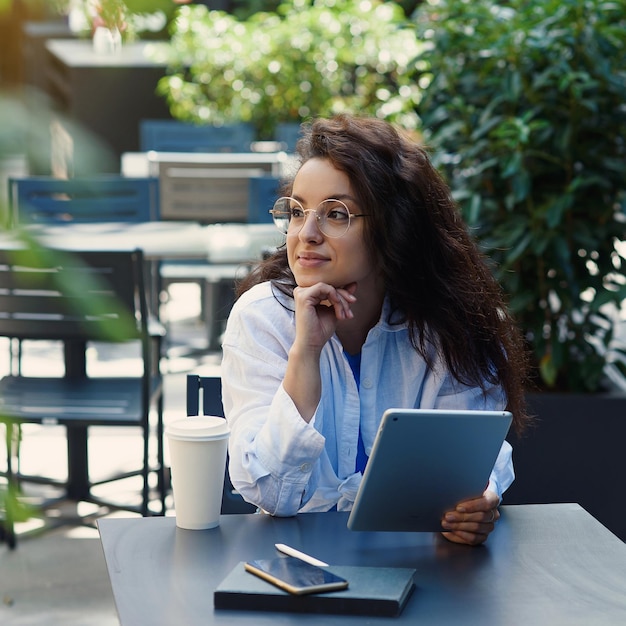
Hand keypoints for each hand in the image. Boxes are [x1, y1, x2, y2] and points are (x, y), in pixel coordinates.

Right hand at [283, 282, 356, 421]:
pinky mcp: (303, 297)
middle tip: (350, 312)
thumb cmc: (321, 330)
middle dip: (344, 297)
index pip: (329, 286)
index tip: (353, 303)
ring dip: (340, 300)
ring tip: (344, 315)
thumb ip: (342, 297)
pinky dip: (335, 297)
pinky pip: (324, 288)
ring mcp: (301, 292)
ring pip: (329, 287)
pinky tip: (337, 310)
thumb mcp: (335, 309)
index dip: (343, 293)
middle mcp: (303, 291)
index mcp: (309, 293)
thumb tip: (353, 283)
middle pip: (330, 285)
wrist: (312, 345)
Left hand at [440, 489, 499, 545]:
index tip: (458, 507)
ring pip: (476, 528)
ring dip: (458, 526)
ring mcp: (489, 526)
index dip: (472, 506)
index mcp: (492, 499)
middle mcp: (493, 513)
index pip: (486, 503)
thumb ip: (463, 494)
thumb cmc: (467, 495)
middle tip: (448, 516)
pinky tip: (451, 532)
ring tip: (446, 523)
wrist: (469, 502)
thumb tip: (450, 497)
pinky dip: (460, 535)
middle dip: (461, 517)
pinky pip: (473, 539)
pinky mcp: (483, 536)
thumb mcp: (466, 491)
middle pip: (480, 517)